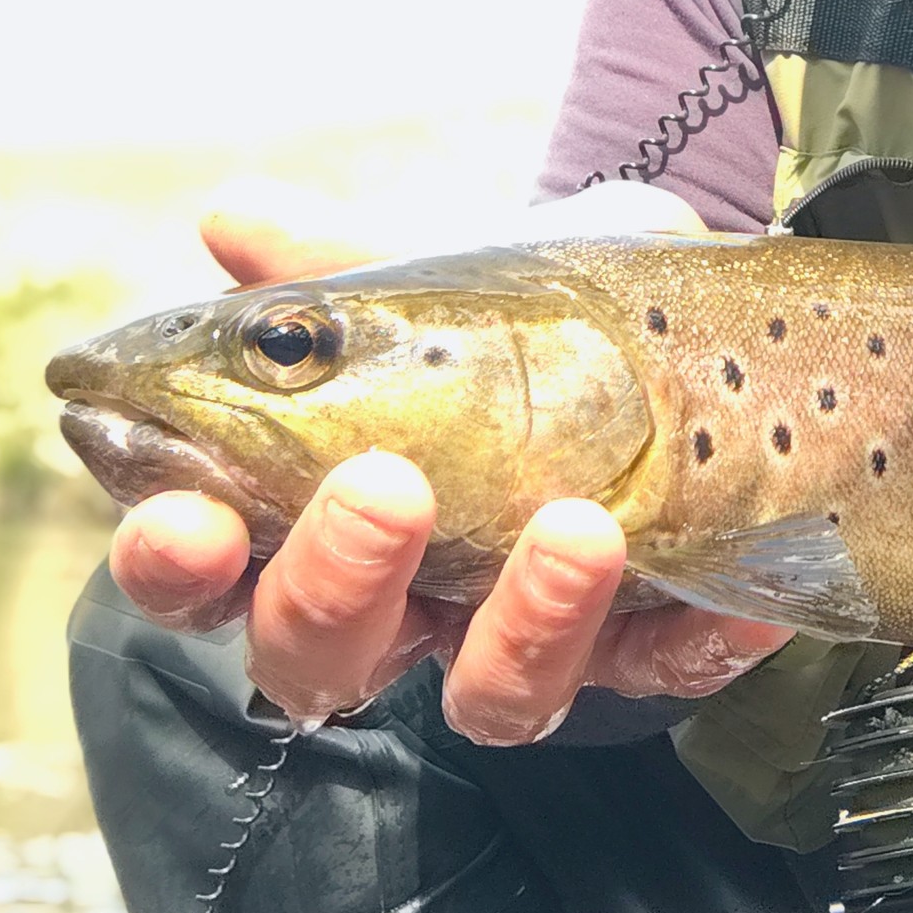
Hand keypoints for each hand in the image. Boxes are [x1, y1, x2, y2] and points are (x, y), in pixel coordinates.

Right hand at [109, 184, 790, 742]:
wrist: (691, 332)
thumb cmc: (531, 328)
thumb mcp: (446, 287)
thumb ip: (343, 268)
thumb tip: (234, 218)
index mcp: (323, 517)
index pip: (212, 571)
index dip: (180, 561)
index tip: (184, 513)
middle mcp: (412, 601)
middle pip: (326, 654)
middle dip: (336, 581)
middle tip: (386, 484)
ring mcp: (529, 636)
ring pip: (492, 695)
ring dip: (525, 622)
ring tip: (578, 525)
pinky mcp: (652, 646)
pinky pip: (664, 670)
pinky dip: (694, 638)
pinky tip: (732, 591)